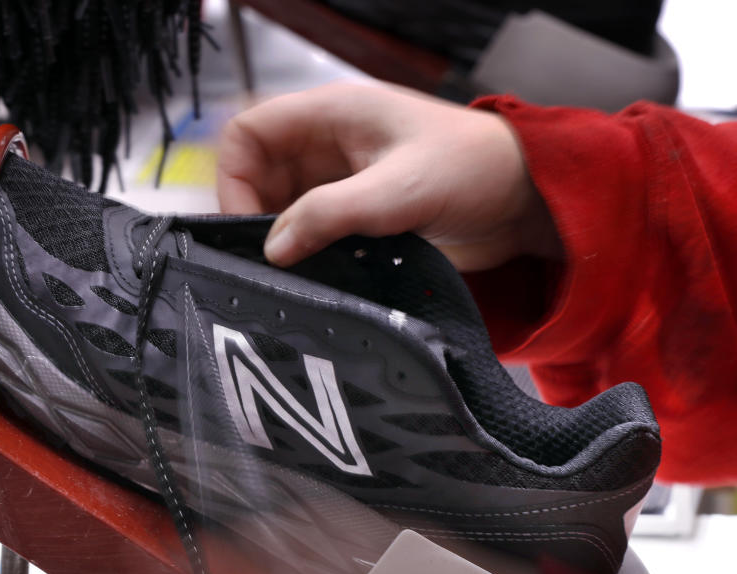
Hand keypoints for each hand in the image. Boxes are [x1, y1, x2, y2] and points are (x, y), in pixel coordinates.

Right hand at [216, 81, 560, 270]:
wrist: (528, 197)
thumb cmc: (477, 166)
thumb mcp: (398, 190)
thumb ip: (331, 215)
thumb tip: (274, 247)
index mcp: (332, 114)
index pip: (249, 133)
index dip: (234, 177)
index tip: (245, 226)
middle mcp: (329, 142)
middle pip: (259, 173)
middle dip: (255, 214)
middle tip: (269, 258)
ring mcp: (343, 176)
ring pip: (283, 204)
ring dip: (283, 236)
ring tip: (298, 267)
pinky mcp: (359, 208)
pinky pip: (312, 226)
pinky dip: (307, 248)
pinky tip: (320, 269)